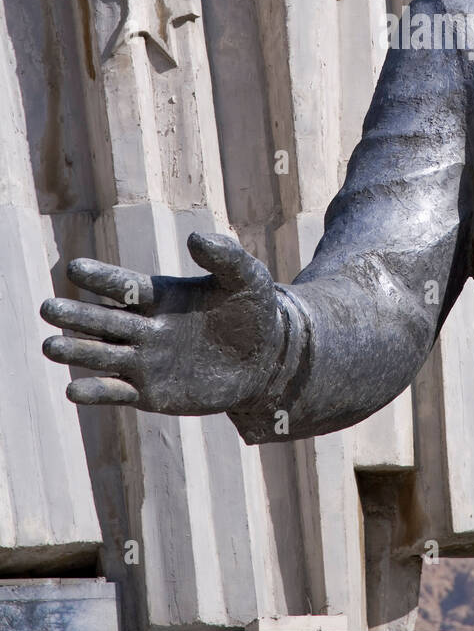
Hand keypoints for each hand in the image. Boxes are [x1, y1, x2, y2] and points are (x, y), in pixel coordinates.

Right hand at [41, 232, 285, 415]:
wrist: (268, 359)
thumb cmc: (255, 311)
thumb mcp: (247, 277)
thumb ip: (224, 255)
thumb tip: (196, 238)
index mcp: (163, 296)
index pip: (125, 286)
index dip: (102, 278)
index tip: (75, 268)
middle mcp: (147, 328)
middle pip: (104, 320)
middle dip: (77, 315)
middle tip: (47, 308)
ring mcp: (147, 361)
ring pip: (103, 355)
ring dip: (78, 351)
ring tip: (50, 346)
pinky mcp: (152, 393)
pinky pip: (118, 392)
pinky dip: (97, 392)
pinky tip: (73, 390)